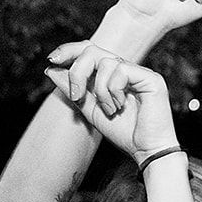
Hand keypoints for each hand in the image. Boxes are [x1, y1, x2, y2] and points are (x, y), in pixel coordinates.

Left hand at [45, 43, 177, 163]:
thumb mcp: (90, 110)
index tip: (52, 60)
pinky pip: (121, 70)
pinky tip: (120, 106)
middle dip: (78, 72)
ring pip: (105, 62)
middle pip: (93, 50)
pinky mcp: (151, 78)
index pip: (90, 51)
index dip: (70, 50)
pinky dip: (113, 90)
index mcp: (113, 75)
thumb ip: (73, 90)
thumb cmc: (124, 133)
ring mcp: (140, 73)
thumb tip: (51, 69)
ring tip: (109, 110)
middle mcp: (127, 70)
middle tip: (76, 96)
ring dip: (100, 90)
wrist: (146, 151)